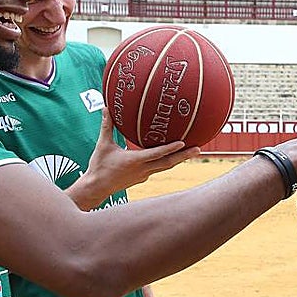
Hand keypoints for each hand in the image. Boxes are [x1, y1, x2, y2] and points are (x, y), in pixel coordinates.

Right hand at [71, 110, 200, 208]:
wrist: (96, 188)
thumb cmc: (99, 166)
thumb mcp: (103, 145)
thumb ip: (106, 126)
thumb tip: (106, 108)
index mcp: (135, 160)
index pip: (157, 153)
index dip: (171, 148)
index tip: (183, 143)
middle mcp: (143, 169)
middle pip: (168, 163)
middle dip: (184, 156)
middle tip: (199, 149)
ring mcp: (144, 175)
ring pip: (166, 167)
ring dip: (179, 159)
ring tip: (192, 152)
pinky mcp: (142, 178)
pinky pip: (158, 168)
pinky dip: (167, 162)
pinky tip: (172, 157)